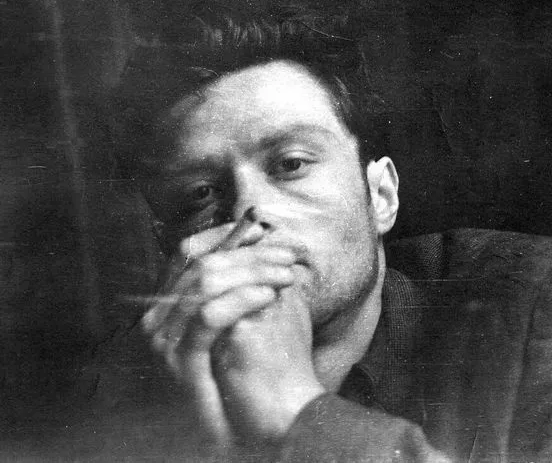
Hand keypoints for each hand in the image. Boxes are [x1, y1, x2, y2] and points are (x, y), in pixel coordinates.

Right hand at [141, 221, 314, 446]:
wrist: (238, 427)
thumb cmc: (243, 370)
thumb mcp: (241, 316)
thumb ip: (241, 277)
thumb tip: (257, 233)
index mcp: (170, 301)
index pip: (191, 250)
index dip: (226, 234)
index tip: (262, 230)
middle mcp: (159, 315)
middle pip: (203, 263)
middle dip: (250, 254)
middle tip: (287, 254)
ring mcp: (165, 338)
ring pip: (207, 282)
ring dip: (253, 272)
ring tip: (286, 275)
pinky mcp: (179, 359)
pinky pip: (210, 315)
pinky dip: (242, 298)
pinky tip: (270, 295)